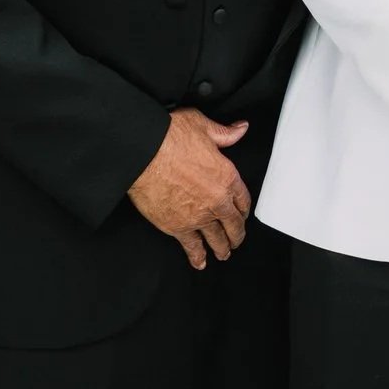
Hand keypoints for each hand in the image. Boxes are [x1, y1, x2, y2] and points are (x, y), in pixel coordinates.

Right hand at [126, 109, 250, 270]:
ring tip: (224, 254)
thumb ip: (224, 133)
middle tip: (237, 240)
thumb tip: (241, 129)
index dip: (244, 208)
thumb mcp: (203, 126)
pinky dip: (197, 256)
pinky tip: (200, 262)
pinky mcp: (177, 227)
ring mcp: (198, 217)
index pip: (243, 199)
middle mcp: (217, 201)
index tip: (242, 213)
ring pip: (216, 239)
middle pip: (233, 224)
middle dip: (237, 234)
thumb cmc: (171, 136)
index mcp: (227, 176)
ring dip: (222, 248)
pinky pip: (192, 246)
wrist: (144, 154)